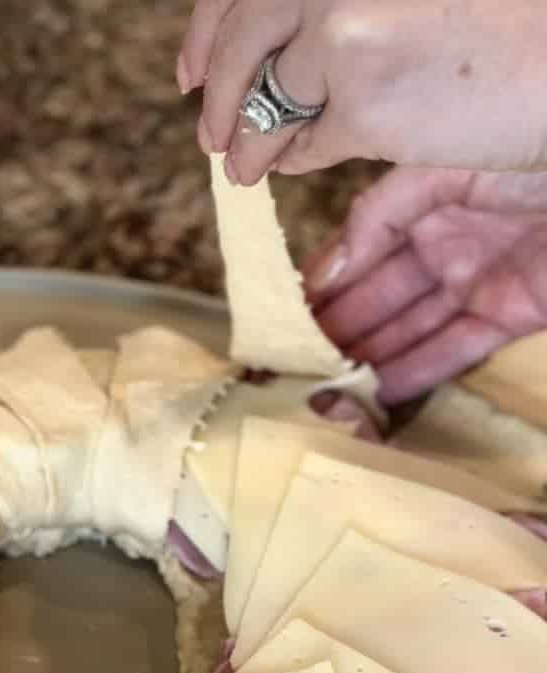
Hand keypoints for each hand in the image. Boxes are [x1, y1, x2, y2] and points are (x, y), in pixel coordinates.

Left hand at [176, 0, 546, 184]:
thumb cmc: (499, 20)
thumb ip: (332, 6)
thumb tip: (258, 53)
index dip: (206, 31)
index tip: (188, 73)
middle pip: (241, 40)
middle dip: (214, 96)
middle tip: (206, 133)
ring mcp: (347, 38)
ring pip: (265, 101)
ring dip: (245, 143)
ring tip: (241, 166)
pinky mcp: (365, 106)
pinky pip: (305, 144)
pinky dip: (292, 158)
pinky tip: (293, 164)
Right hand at [303, 166, 546, 403]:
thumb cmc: (527, 142)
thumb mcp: (437, 167)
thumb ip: (379, 214)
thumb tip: (328, 269)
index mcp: (427, 200)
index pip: (363, 247)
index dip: (326, 281)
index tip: (288, 314)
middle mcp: (448, 243)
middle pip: (381, 294)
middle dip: (338, 327)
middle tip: (297, 361)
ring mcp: (479, 280)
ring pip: (411, 327)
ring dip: (368, 356)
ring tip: (324, 385)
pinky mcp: (512, 314)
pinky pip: (455, 348)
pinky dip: (416, 372)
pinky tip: (375, 393)